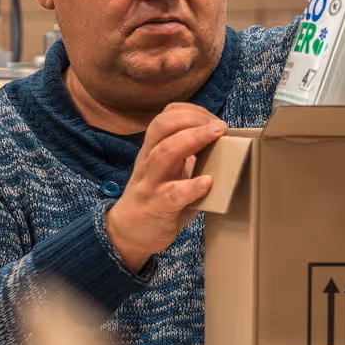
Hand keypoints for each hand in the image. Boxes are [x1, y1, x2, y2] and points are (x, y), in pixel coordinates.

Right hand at [104, 103, 226, 272]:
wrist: (125, 233)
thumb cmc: (153, 199)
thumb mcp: (167, 172)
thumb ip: (186, 158)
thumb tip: (218, 145)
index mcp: (152, 151)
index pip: (165, 118)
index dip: (189, 111)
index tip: (212, 118)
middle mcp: (148, 162)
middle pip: (162, 127)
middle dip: (191, 120)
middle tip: (219, 125)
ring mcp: (150, 183)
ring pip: (163, 153)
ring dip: (192, 140)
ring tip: (215, 136)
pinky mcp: (156, 207)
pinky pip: (172, 194)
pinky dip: (191, 186)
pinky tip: (207, 182)